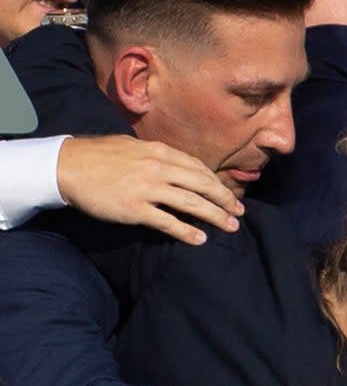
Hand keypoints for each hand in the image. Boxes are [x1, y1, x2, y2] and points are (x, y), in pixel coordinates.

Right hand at [57, 135, 241, 244]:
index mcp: (161, 152)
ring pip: (192, 204)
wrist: (67, 167)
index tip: (229, 194)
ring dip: (215, 216)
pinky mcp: (135, 209)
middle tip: (240, 212)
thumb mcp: (135, 146)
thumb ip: (159, 155)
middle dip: (225, 200)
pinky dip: (187, 232)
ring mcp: (148, 189)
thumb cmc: (100, 155)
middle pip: (203, 185)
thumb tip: (181, 166)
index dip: (218, 183)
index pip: (199, 168)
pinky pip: (168, 222)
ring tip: (231, 227)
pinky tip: (200, 239)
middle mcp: (159, 169)